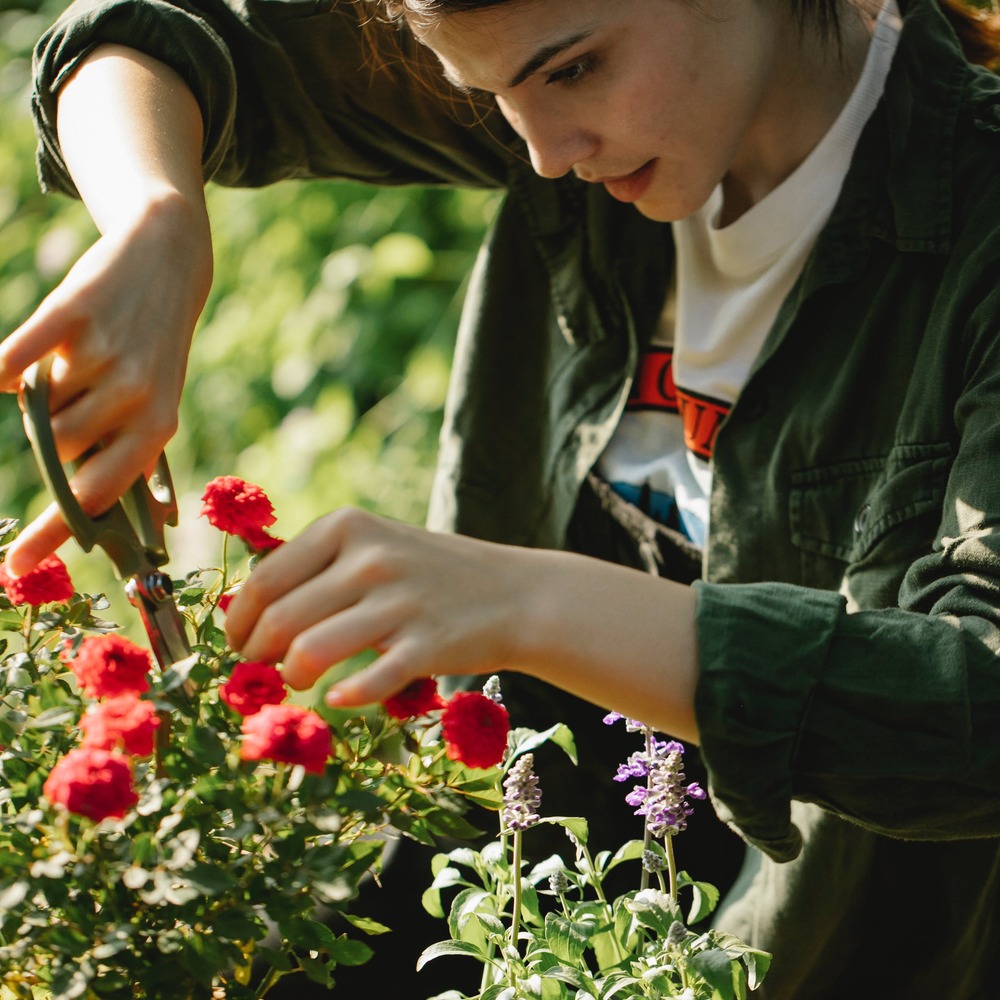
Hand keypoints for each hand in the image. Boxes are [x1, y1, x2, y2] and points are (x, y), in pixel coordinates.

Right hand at [0, 198, 211, 574]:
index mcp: (158, 428)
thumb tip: (134, 525)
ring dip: (40, 396)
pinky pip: (12, 360)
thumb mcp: (158, 405)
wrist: (165, 262)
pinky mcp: (73, 312)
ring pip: (36, 410)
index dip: (55, 532)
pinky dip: (2, 368)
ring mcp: (106, 355)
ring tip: (74, 366)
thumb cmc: (154, 348)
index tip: (15, 567)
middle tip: (74, 397)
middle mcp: (137, 397)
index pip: (99, 495)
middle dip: (52, 435)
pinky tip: (5, 369)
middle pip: (56, 450)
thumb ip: (132, 458)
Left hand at [224, 507, 701, 741]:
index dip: (239, 620)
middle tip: (260, 671)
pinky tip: (340, 697)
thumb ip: (316, 567)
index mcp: (349, 527)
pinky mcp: (425, 645)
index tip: (238, 644)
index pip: (265, 579)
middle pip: (279, 620)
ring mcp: (399, 602)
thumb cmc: (431, 573)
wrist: (515, 594)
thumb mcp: (375, 545)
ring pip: (309, 652)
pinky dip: (344, 696)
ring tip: (298, 681)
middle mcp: (370, 558)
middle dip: (256, 655)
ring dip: (291, 677)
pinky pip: (365, 683)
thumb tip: (246, 609)